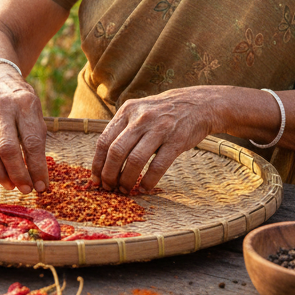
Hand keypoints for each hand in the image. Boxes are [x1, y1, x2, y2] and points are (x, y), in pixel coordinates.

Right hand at [0, 67, 49, 193]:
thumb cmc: (22, 105)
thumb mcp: (36, 115)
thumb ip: (37, 143)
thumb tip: (39, 179)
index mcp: (25, 104)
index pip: (32, 141)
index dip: (37, 167)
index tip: (42, 186)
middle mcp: (2, 107)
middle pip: (7, 148)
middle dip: (18, 174)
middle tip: (25, 189)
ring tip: (11, 185)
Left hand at [90, 87, 227, 192]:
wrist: (198, 104)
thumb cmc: (163, 113)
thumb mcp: (139, 111)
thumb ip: (123, 129)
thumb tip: (104, 160)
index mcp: (127, 111)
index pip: (104, 141)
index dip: (98, 164)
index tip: (96, 179)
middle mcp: (140, 118)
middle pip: (116, 152)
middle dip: (109, 175)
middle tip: (109, 188)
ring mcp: (159, 128)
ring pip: (135, 160)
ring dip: (127, 180)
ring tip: (126, 189)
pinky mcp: (176, 140)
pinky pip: (158, 165)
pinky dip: (149, 181)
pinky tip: (145, 188)